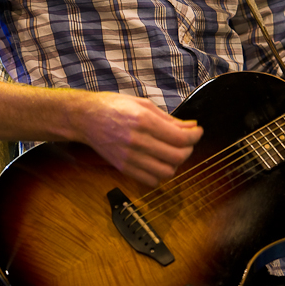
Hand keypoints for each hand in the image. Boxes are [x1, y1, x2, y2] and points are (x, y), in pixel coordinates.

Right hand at [77, 92, 202, 186]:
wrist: (86, 118)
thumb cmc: (114, 106)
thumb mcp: (143, 104)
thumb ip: (169, 119)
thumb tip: (191, 127)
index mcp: (143, 121)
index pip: (180, 138)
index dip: (195, 136)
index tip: (198, 132)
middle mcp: (137, 141)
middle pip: (176, 157)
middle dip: (188, 149)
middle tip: (187, 142)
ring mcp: (129, 157)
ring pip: (166, 172)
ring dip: (175, 164)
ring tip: (172, 152)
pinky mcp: (123, 168)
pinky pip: (150, 181)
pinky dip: (160, 174)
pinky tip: (158, 162)